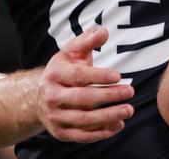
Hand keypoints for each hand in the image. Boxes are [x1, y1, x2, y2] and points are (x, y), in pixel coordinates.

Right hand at [37, 27, 134, 142]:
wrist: (38, 97)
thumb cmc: (63, 70)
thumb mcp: (71, 51)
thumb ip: (88, 40)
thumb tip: (104, 32)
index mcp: (55, 74)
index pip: (78, 76)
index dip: (98, 76)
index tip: (118, 76)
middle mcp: (52, 96)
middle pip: (82, 98)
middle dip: (108, 96)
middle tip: (130, 91)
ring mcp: (55, 116)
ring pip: (84, 119)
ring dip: (108, 116)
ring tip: (129, 109)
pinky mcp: (60, 132)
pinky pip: (82, 135)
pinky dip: (101, 132)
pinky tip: (118, 124)